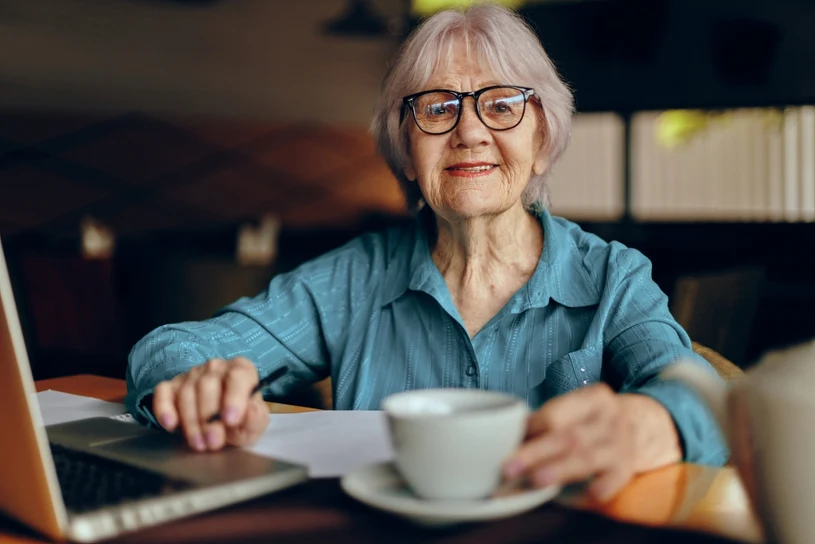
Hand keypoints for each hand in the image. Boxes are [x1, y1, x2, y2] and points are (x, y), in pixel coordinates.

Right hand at [152, 357, 269, 451]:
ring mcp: (192, 375)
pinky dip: (164, 409)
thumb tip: (250, 410)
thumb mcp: (255, 423)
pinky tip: (171, 425)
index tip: (230, 420)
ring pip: (187, 393)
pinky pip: (163, 392)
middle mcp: (216, 368)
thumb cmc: (241, 420)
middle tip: (213, 442)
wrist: (223, 425)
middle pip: (208, 385)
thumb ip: (255, 418)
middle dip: (209, 418)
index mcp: (241, 370)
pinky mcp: (172, 386)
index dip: (234, 398)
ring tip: (199, 444)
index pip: (238, 376)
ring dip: (191, 422)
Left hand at [503, 383, 635, 501]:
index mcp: (593, 397)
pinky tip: (570, 499)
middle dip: (536, 453)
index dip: (530, 429)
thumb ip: (544, 423)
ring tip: (534, 481)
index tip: (506, 442)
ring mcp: (622, 445)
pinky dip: (589, 491)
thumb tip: (504, 441)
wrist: (640, 427)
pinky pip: (608, 483)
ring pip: (586, 459)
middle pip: (569, 437)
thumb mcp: (575, 410)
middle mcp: (610, 419)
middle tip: (508, 468)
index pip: (556, 413)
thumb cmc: (591, 420)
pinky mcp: (627, 470)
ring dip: (558, 470)